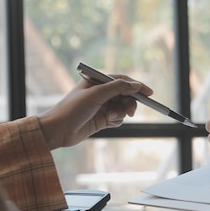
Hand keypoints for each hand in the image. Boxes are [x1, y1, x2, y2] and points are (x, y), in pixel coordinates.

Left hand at [38, 76, 152, 148]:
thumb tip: (136, 85)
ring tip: (111, 117)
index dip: (136, 86)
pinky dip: (116, 120)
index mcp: (97, 81)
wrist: (59, 130)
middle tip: (131, 111)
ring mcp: (102, 106)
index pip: (122, 80)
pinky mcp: (102, 119)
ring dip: (121, 113)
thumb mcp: (96, 94)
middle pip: (125, 95)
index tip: (149, 93)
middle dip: (129, 102)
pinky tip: (107, 122)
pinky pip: (118, 118)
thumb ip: (118, 88)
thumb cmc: (73, 108)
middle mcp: (100, 92)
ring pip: (123, 107)